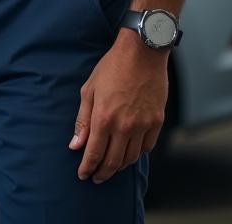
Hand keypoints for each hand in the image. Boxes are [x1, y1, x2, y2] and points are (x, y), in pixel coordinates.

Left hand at [70, 30, 167, 182]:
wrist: (141, 54)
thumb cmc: (111, 68)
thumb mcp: (89, 90)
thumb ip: (82, 120)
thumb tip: (75, 145)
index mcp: (103, 117)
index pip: (94, 153)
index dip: (87, 167)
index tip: (83, 175)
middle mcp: (124, 126)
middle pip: (113, 161)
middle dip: (102, 172)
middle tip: (96, 178)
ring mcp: (143, 126)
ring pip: (131, 158)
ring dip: (119, 166)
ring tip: (110, 167)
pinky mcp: (156, 122)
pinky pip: (146, 148)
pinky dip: (136, 154)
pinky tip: (128, 153)